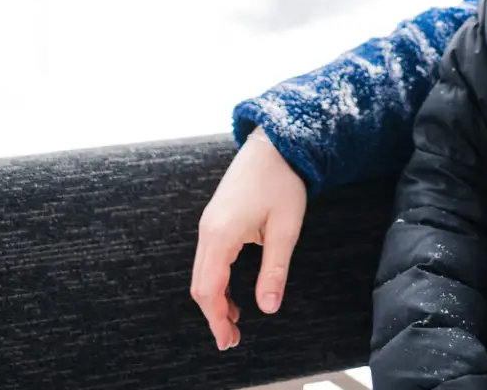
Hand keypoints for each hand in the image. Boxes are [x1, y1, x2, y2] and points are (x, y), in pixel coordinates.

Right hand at [190, 129, 308, 349]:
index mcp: (221, 235)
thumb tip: (268, 307)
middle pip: (200, 285)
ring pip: (202, 273)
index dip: (217, 319)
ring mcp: (208, 225)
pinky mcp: (214, 221)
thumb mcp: (286, 229)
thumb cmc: (282, 183)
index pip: (210, 289)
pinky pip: (207, 259)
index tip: (229, 340)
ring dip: (214, 299)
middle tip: (232, 338)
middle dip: (213, 315)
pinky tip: (233, 293)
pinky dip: (216, 282)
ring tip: (234, 321)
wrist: (273, 146)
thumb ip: (275, 269)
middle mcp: (207, 232)